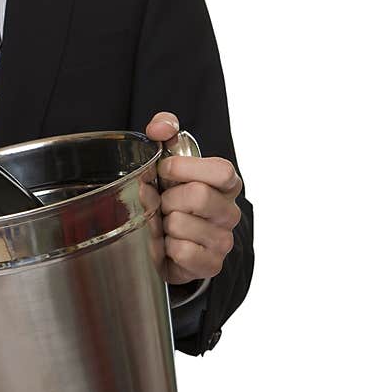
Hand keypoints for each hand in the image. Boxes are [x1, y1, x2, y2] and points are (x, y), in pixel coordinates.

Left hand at [145, 112, 242, 284]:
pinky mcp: (211, 264)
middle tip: (161, 204)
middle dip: (168, 198)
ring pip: (182, 225)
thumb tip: (161, 127)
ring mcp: (223, 240)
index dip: (186, 168)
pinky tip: (167, 245)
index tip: (165, 170)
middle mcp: (230, 212)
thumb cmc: (173, 197)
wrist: (173, 243)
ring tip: (163, 225)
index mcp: (227, 184)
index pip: (221, 170)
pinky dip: (166, 248)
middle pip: (197, 196)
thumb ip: (166, 133)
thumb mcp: (171, 162)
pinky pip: (182, 252)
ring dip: (162, 224)